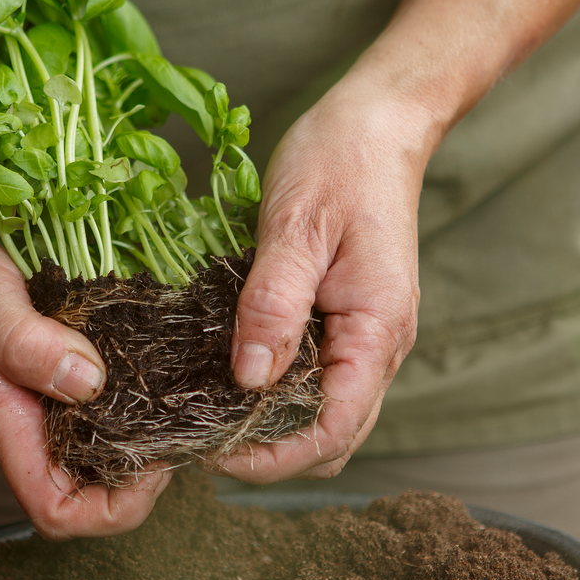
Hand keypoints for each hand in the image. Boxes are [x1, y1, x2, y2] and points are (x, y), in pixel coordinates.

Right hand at [0, 169, 170, 540]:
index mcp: (3, 422)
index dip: (116, 507)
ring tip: (175, 389)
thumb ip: (25, 343)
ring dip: (138, 431)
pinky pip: (86, 403)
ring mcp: (27, 398)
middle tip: (182, 416)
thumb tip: (89, 383)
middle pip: (88, 488)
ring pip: (91, 447)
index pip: (59, 513)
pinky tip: (146, 358)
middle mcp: (19, 422)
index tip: (156, 458)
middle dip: (143, 470)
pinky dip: (123, 392)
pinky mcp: (35, 368)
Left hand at [213, 81, 426, 481]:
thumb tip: (249, 380)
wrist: (377, 122)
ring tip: (209, 415)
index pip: (333, 430)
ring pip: (324, 414)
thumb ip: (273, 306)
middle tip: (200, 440)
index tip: (213, 452)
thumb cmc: (340, 162)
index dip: (273, 456)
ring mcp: (365, 337)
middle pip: (332, 438)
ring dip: (272, 428)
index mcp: (377, 332)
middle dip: (270, 453)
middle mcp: (379, 347)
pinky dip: (277, 393)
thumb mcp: (295, 227)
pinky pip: (316, 380)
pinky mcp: (346, 322)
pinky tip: (230, 376)